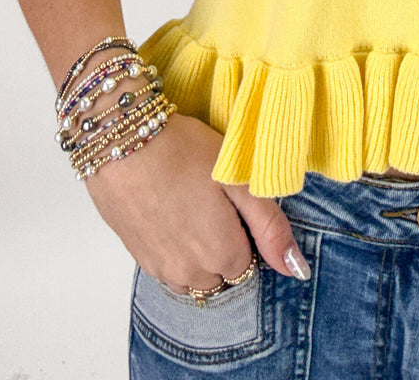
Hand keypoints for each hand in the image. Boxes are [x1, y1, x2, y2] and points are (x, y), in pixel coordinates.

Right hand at [82, 111, 310, 290]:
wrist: (120, 142)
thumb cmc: (183, 152)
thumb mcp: (239, 181)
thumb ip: (271, 227)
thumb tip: (298, 270)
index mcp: (223, 255)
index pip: (250, 263)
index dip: (246, 232)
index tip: (234, 203)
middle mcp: (192, 273)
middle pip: (223, 274)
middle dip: (225, 247)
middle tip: (213, 202)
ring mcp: (161, 268)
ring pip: (194, 277)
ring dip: (199, 254)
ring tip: (192, 207)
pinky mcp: (138, 257)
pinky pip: (168, 270)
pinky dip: (175, 251)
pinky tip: (171, 214)